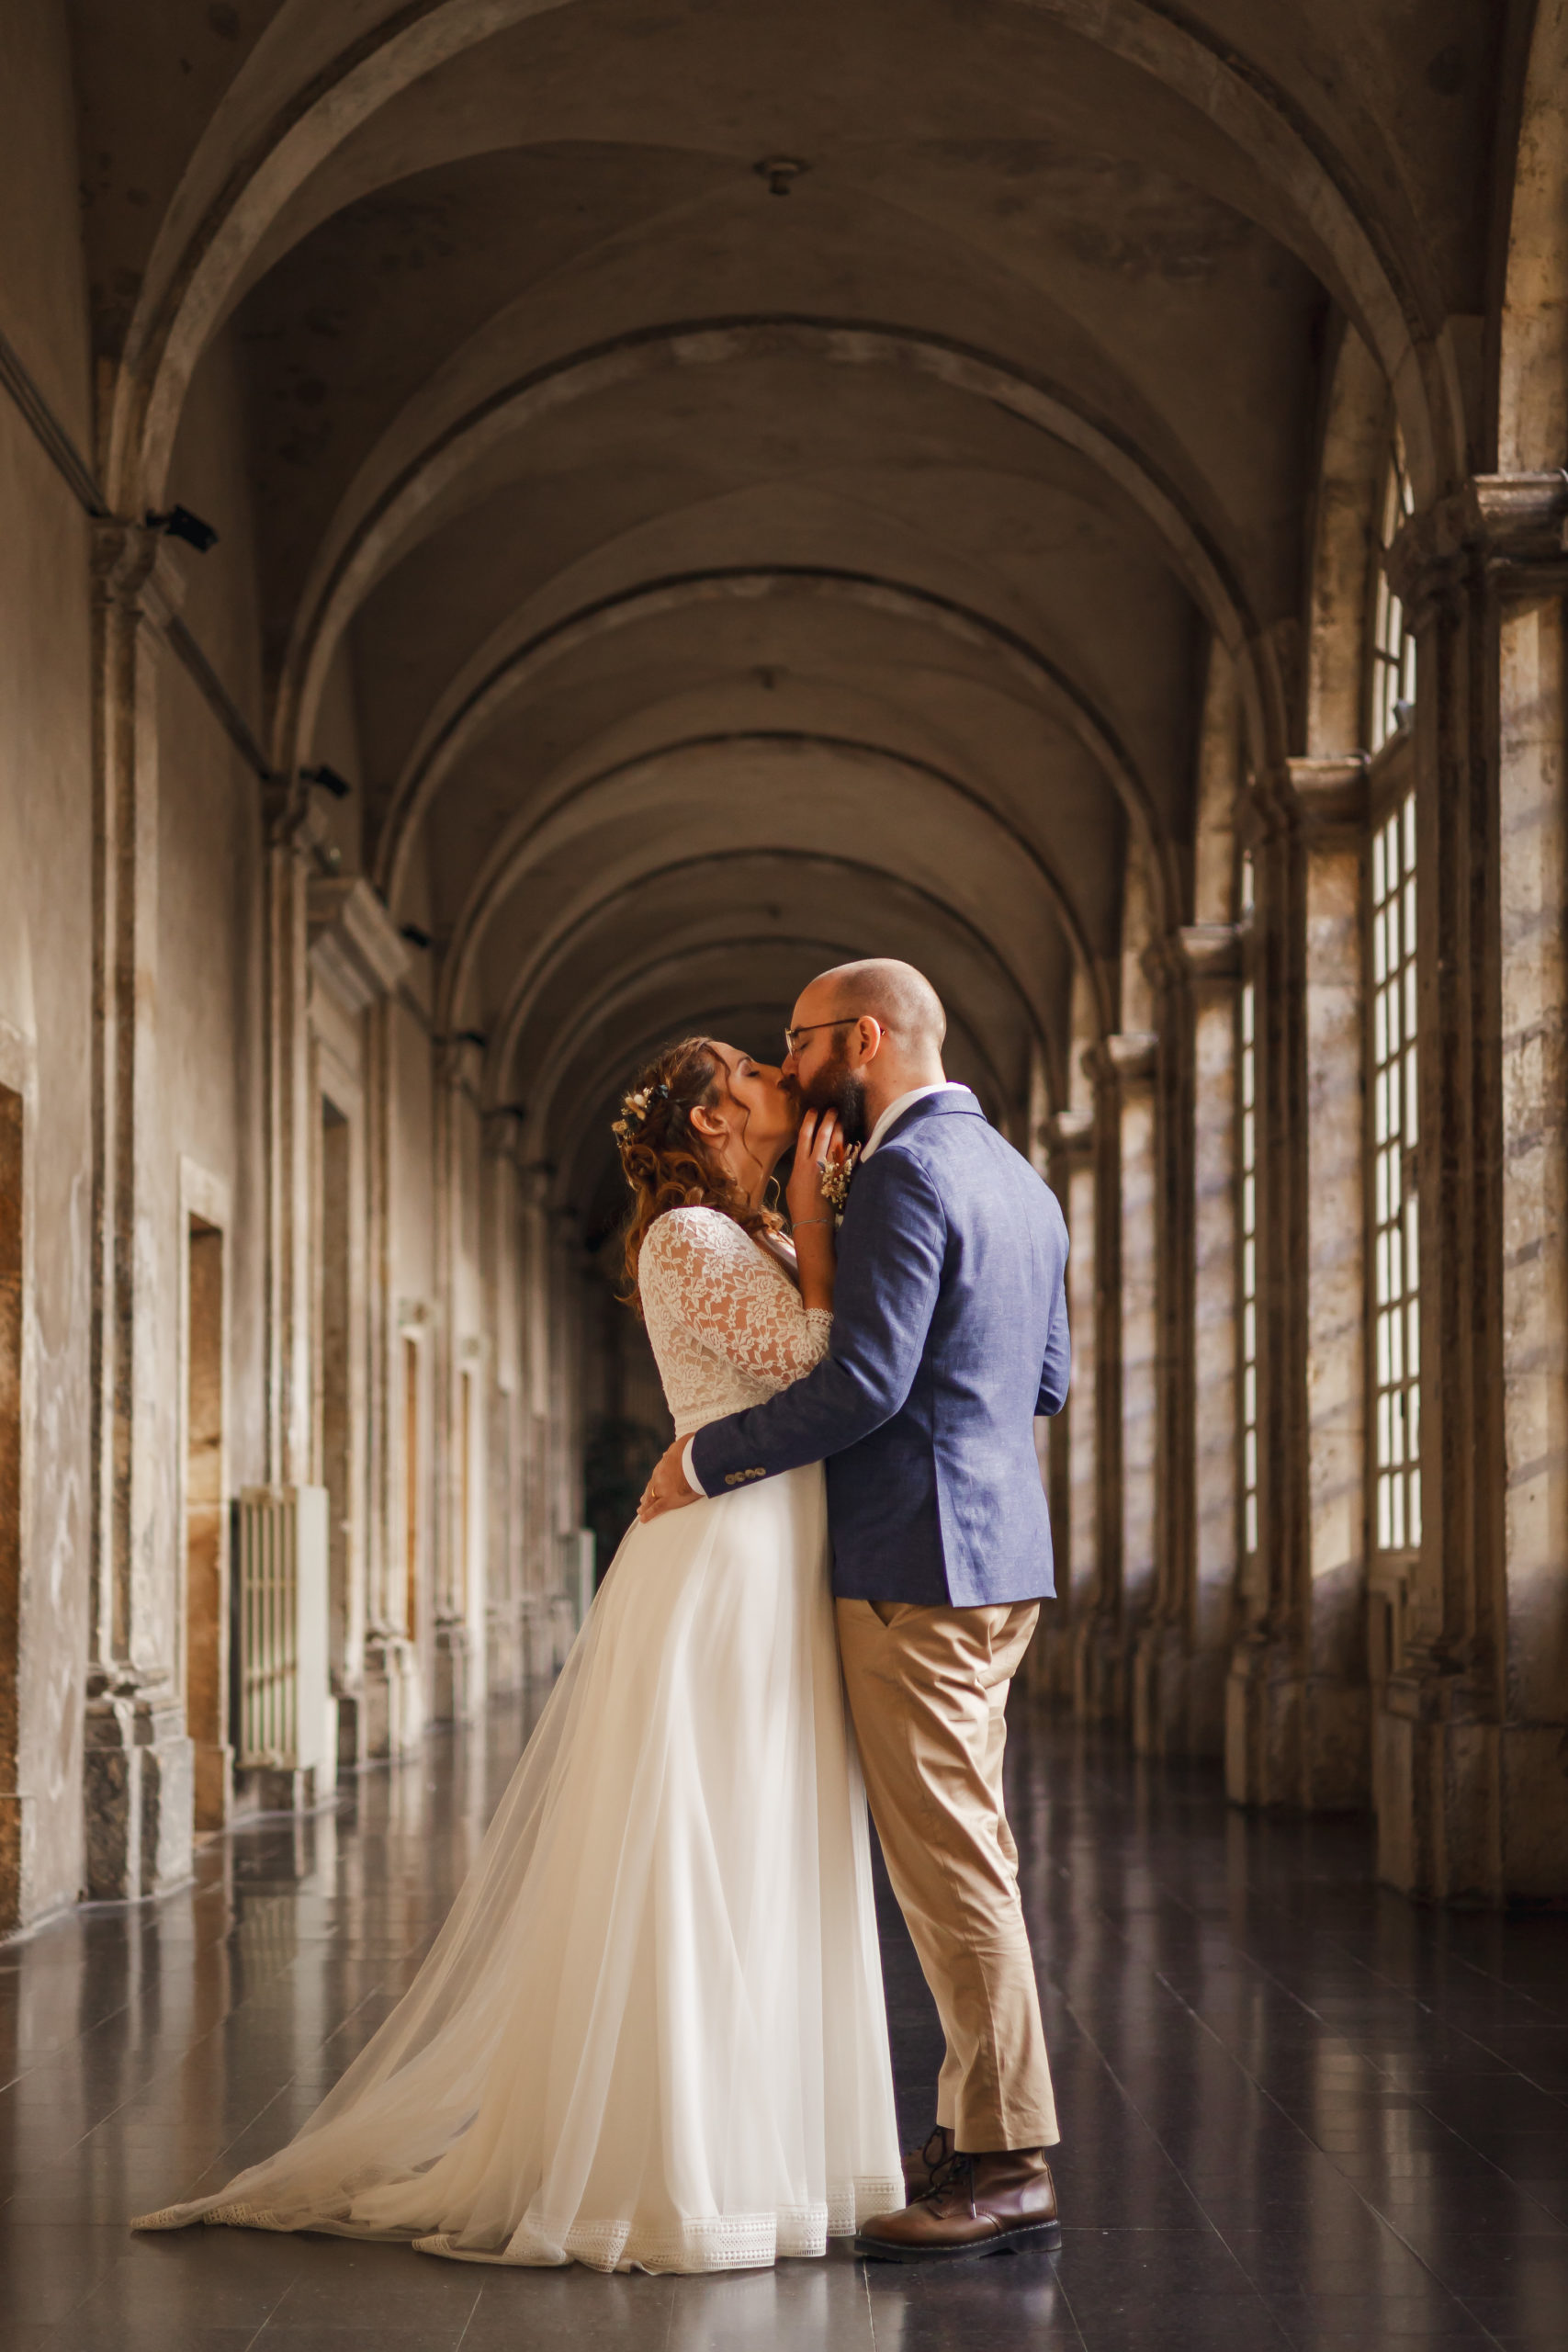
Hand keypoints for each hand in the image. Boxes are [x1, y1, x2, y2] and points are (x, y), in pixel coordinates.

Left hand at [638, 1436, 701, 1521]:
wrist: (699, 1460)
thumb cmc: (696, 1451)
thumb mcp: (683, 1445)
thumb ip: (676, 1450)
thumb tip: (670, 1452)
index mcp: (665, 1464)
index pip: (658, 1475)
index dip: (655, 1481)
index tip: (653, 1485)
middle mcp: (660, 1477)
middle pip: (652, 1487)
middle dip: (647, 1495)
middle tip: (643, 1501)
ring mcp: (663, 1489)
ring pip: (651, 1498)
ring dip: (646, 1505)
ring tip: (641, 1511)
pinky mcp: (669, 1499)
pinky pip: (657, 1509)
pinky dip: (649, 1514)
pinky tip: (644, 1519)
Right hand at [785, 1106, 842, 1232]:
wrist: (813, 1221)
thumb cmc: (800, 1205)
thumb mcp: (793, 1183)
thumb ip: (799, 1167)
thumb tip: (804, 1158)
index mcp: (800, 1163)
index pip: (805, 1135)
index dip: (809, 1120)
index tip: (814, 1110)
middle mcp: (815, 1163)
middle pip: (823, 1134)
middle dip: (829, 1119)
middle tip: (833, 1109)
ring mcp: (829, 1169)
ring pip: (836, 1143)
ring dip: (839, 1129)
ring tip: (841, 1120)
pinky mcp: (840, 1176)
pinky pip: (845, 1156)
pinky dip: (847, 1146)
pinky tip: (849, 1139)